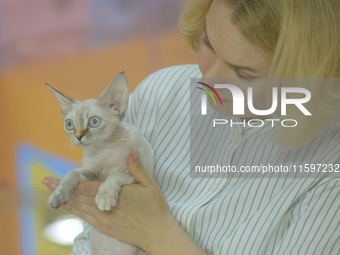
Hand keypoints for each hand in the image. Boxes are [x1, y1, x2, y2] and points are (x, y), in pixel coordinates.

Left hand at [42, 150, 173, 251]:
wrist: (158, 233)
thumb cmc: (155, 208)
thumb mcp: (150, 184)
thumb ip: (138, 168)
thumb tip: (131, 150)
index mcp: (116, 195)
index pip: (87, 188)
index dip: (69, 184)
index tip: (55, 179)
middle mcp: (106, 209)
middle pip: (79, 198)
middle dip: (62, 190)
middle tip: (46, 183)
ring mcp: (105, 220)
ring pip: (80, 209)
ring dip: (65, 200)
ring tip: (52, 194)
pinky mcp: (106, 228)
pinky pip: (86, 218)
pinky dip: (75, 211)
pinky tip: (69, 207)